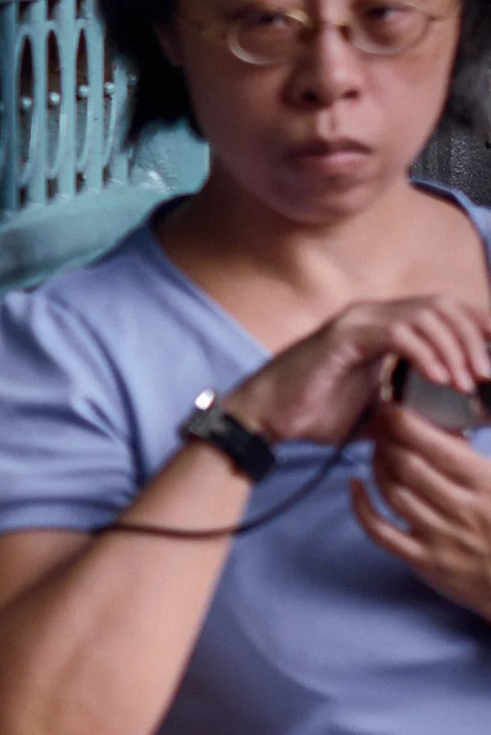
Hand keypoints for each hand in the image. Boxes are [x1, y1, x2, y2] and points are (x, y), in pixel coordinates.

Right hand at [226, 296, 490, 447]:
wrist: (266, 420)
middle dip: (474, 337)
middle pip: (443, 307)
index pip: (444, 313)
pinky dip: (424, 354)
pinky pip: (398, 333)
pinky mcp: (345, 334)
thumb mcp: (377, 413)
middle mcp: (373, 314)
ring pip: (426, 315)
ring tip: (466, 380)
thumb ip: (412, 411)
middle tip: (487, 374)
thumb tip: (457, 428)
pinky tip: (438, 378)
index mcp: (382, 326)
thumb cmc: (314, 415)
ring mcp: (358, 320)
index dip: (477, 329)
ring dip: (454, 347)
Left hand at [351, 401, 490, 617]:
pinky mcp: (424, 562)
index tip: (392, 408)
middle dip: (386, 439)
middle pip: (408, 467)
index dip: (407, 424)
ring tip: (374, 447)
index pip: (437, 448)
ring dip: (376, 465)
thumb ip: (477, 459)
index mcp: (486, 484)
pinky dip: (361, 507)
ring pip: (392, 493)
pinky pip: (381, 532)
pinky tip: (354, 484)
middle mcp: (461, 510)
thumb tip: (451, 430)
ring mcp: (440, 538)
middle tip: (377, 423)